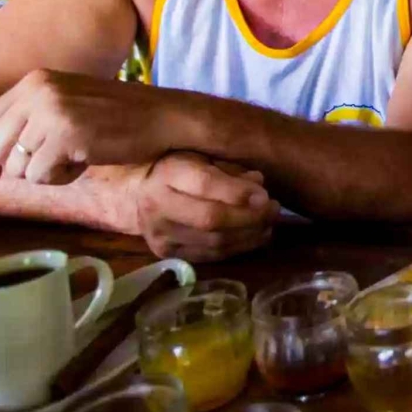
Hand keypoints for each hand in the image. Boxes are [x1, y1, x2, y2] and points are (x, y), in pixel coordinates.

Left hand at [0, 69, 184, 184]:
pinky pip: (40, 176)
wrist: (164, 116)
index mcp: (35, 80)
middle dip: (15, 167)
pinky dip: (61, 178)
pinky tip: (86, 161)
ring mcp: (51, 112)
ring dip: (45, 172)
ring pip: (18, 167)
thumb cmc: (119, 116)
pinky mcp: (66, 135)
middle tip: (49, 167)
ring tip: (77, 156)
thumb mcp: (68, 102)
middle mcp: (37, 91)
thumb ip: (31, 118)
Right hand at [138, 151, 279, 261]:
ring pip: (213, 241)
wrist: (137, 196)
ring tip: (269, 223)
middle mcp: (158, 205)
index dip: (238, 192)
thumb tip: (258, 183)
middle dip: (249, 217)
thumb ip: (229, 168)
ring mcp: (160, 234)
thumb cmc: (178, 168)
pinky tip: (255, 237)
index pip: (205, 184)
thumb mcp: (201, 156)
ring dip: (249, 235)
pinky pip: (209, 255)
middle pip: (210, 218)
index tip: (265, 195)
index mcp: (168, 173)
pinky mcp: (167, 254)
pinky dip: (238, 248)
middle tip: (274, 209)